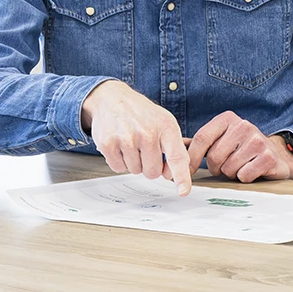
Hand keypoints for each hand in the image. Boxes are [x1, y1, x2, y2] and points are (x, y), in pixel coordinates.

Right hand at [81, 80, 191, 195]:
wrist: (114, 99)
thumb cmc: (143, 115)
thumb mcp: (165, 123)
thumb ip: (173, 148)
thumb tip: (172, 175)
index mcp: (167, 127)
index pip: (177, 157)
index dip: (181, 177)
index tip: (184, 192)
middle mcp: (148, 133)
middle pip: (152, 172)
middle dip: (149, 166)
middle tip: (145, 148)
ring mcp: (127, 139)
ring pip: (135, 171)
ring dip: (134, 162)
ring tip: (132, 143)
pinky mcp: (108, 144)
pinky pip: (118, 168)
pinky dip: (120, 161)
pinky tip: (120, 145)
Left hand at [185, 111, 292, 182]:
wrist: (277, 154)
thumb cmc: (243, 149)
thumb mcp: (223, 139)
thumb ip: (201, 143)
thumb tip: (171, 150)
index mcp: (228, 119)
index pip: (202, 138)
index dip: (191, 158)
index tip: (186, 173)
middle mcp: (243, 125)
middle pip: (214, 157)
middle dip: (217, 167)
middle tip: (227, 164)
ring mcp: (257, 140)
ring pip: (228, 168)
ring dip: (232, 173)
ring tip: (241, 165)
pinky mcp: (267, 156)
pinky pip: (243, 175)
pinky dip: (245, 177)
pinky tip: (252, 169)